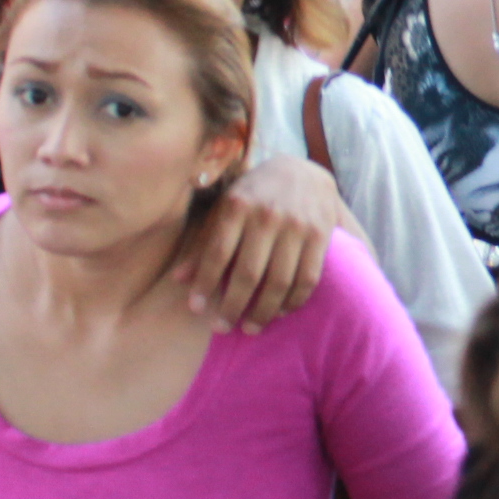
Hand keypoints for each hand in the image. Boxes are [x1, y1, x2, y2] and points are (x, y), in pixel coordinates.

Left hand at [173, 157, 341, 330]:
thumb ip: (203, 242)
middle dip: (233, 306)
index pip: (217, 253)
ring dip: (263, 312)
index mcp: (237, 205)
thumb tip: (179, 280)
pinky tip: (280, 312)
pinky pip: (306, 278)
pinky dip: (293, 301)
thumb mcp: (224, 209)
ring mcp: (296, 225)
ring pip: (279, 281)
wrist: (303, 171)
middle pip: (248, 273)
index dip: (205, 284)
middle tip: (222, 327)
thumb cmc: (253, 195)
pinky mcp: (320, 235)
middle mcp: (267, 215)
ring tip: (250, 328)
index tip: (196, 309)